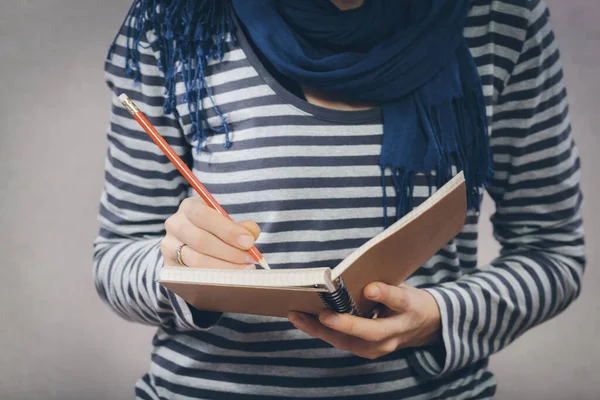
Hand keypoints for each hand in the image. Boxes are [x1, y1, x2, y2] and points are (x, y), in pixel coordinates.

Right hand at [160, 197, 260, 268]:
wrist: (193, 243)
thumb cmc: (216, 229)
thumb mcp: (229, 222)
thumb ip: (243, 226)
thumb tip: (250, 236)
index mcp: (189, 207)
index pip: (204, 216)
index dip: (227, 230)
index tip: (248, 242)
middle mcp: (175, 225)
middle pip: (200, 240)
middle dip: (229, 252)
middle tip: (249, 259)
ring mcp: (169, 247)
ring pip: (196, 260)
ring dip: (224, 267)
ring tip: (244, 270)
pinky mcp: (169, 267)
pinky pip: (191, 275)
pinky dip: (213, 278)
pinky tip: (229, 279)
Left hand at [288, 283, 441, 358]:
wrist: (425, 326)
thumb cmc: (407, 299)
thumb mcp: (403, 285)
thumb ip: (382, 282)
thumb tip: (351, 274)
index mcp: (409, 307)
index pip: (398, 300)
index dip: (384, 294)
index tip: (370, 288)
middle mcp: (397, 331)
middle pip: (372, 332)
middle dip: (346, 325)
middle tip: (322, 315)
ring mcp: (383, 346)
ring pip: (351, 342)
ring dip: (322, 331)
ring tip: (298, 317)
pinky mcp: (369, 351)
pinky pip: (343, 343)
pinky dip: (323, 333)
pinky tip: (304, 321)